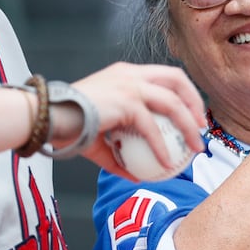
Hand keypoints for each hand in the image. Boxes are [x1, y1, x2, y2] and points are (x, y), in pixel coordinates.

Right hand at [71, 62, 204, 180]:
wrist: (47, 117)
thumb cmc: (67, 126)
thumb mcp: (98, 138)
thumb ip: (118, 154)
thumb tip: (135, 176)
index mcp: (126, 74)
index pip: (164, 74)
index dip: (184, 92)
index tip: (192, 114)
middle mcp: (130, 74)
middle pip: (177, 79)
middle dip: (195, 101)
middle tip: (201, 127)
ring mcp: (129, 85)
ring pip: (172, 102)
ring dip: (188, 125)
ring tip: (196, 146)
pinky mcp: (126, 101)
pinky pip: (151, 127)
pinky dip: (161, 146)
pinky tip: (165, 163)